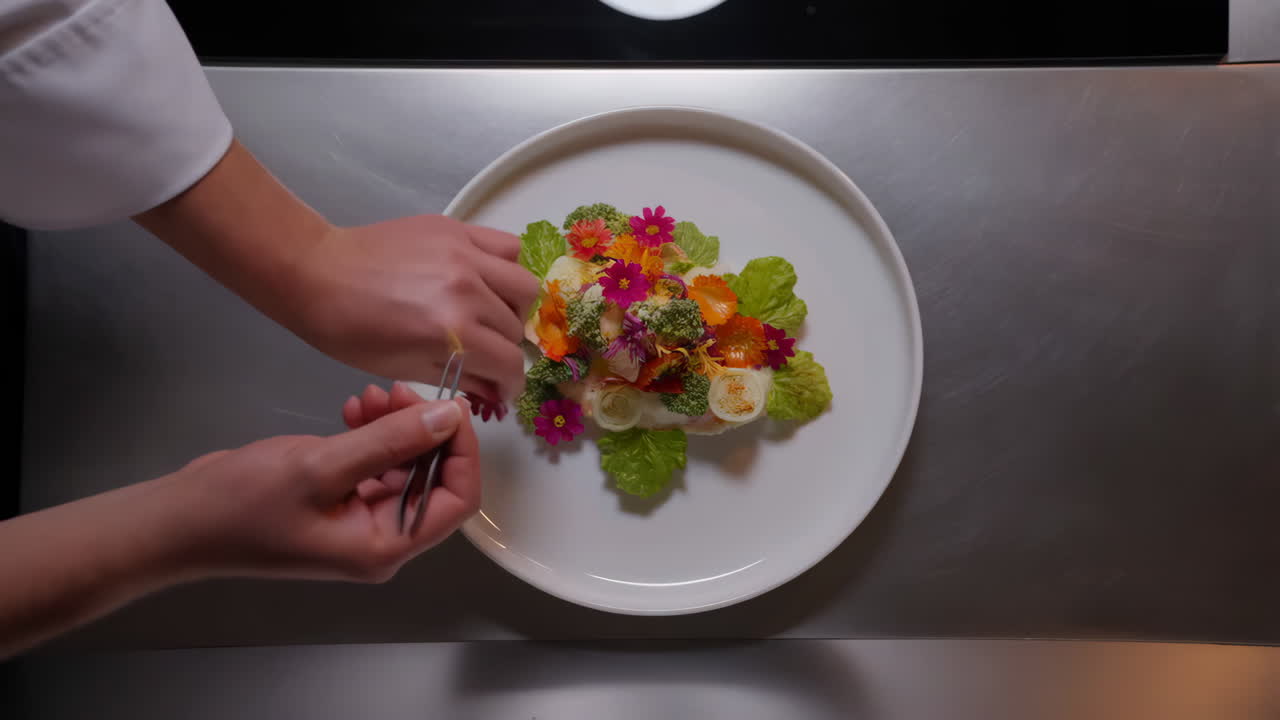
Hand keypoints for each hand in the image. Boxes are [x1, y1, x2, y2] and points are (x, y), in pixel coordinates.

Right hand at [180, 384, 478, 582]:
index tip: (445, 404)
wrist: (178, 521)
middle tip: (395, 390)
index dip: (461, 450)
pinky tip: (352, 410)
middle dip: (423, 430)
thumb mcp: (320, 466)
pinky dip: (371, 434)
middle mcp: (381, 537)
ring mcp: (359, 519)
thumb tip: (449, 417)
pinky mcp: (338, 500)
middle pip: (434, 478)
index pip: (457, 498)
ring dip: (395, 426)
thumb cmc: (243, 503)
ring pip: (404, 465)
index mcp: (386, 545)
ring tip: (368, 397)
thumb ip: (390, 441)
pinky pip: (374, 463)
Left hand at [288, 215, 537, 401]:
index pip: (509, 363)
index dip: (509, 384)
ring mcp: (465, 254)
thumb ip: (461, 377)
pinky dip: (505, 266)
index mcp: (453, 331)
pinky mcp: (457, 229)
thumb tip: (496, 392)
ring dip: (514, 307)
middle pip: (515, 328)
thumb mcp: (406, 368)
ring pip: (523, 285)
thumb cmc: (351, 331)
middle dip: (505, 349)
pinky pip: (507, 246)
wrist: (317, 274)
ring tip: (491, 312)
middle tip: (485, 351)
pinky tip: (484, 277)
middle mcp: (468, 290)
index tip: (501, 387)